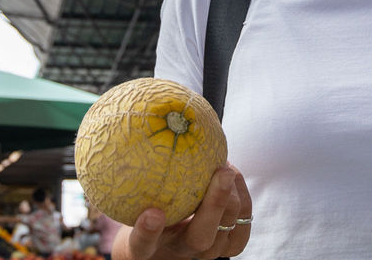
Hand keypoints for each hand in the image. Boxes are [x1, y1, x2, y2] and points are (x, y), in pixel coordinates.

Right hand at [118, 165, 251, 258]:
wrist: (166, 241)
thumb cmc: (143, 208)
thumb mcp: (129, 197)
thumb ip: (131, 173)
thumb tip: (135, 124)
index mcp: (147, 247)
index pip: (141, 245)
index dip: (147, 232)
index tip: (153, 213)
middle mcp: (179, 252)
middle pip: (200, 239)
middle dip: (215, 205)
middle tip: (222, 172)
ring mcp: (207, 252)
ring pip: (226, 230)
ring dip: (232, 195)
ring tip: (225, 167)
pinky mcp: (229, 248)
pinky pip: (242, 225)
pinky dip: (241, 196)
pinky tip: (233, 174)